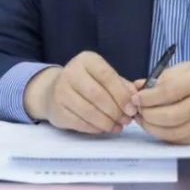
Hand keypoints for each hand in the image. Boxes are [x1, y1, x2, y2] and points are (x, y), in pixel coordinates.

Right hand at [23, 52, 138, 133]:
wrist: (54, 90)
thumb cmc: (87, 83)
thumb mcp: (104, 77)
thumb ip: (121, 85)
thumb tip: (136, 98)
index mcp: (86, 60)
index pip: (106, 76)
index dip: (121, 94)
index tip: (132, 108)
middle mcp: (71, 72)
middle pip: (97, 95)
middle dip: (115, 111)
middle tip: (126, 120)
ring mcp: (61, 91)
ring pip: (88, 111)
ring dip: (107, 122)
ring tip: (117, 126)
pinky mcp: (57, 110)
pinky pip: (79, 122)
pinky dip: (95, 128)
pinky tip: (103, 128)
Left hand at [131, 61, 189, 143]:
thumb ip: (164, 77)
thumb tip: (137, 88)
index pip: (167, 93)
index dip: (147, 98)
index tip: (135, 98)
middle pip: (167, 117)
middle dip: (146, 115)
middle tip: (136, 111)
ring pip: (172, 133)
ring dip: (152, 128)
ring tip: (144, 120)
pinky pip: (180, 140)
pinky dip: (165, 135)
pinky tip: (158, 127)